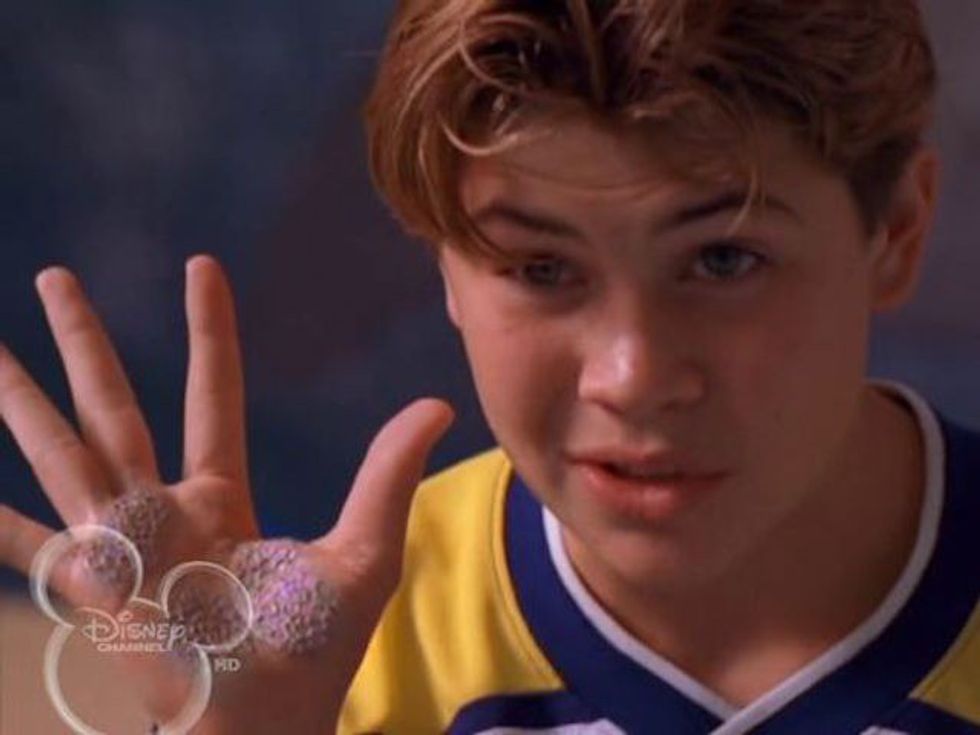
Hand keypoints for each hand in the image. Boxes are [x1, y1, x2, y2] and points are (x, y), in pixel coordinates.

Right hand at [0, 256, 453, 733]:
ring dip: (22, 400)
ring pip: (61, 450)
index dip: (208, 332)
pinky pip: (29, 546)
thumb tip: (437, 405)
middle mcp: (161, 510)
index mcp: (220, 495)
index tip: (201, 267)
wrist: (273, 722)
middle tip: (57, 276)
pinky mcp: (94, 588)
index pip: (211, 394)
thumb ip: (387, 475)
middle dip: (85, 343)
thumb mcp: (362, 553)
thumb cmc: (316, 652)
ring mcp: (120, 545)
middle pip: (115, 405)